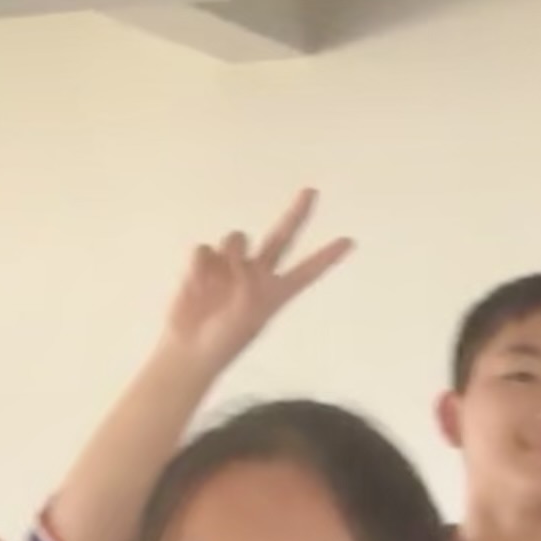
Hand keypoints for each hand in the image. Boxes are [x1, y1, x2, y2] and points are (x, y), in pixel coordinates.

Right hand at [161, 187, 353, 377]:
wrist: (191, 349)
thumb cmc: (224, 339)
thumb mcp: (246, 314)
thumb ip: (248, 282)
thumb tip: (238, 256)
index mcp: (275, 292)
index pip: (307, 271)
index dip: (327, 257)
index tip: (349, 242)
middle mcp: (256, 274)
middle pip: (281, 237)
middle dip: (297, 214)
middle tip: (312, 191)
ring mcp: (231, 266)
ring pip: (236, 238)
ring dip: (230, 252)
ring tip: (218, 281)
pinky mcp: (206, 264)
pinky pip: (205, 249)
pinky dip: (201, 265)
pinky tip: (197, 283)